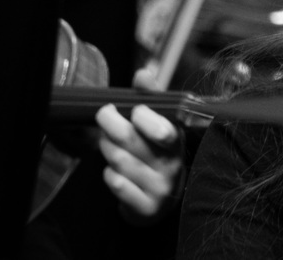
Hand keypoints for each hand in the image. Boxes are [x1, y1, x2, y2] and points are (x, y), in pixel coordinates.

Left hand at [95, 102, 184, 225]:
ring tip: (109, 143)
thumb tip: (142, 73)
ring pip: (119, 161)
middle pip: (130, 141)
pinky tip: (114, 170)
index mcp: (178, 141)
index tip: (134, 110)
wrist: (162, 200)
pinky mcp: (146, 207)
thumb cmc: (158, 153)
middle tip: (104, 115)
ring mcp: (160, 188)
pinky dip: (109, 174)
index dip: (142, 117)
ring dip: (107, 148)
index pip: (163, 130)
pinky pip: (117, 184)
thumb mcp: (160, 124)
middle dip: (110, 124)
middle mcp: (172, 165)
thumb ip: (151, 97)